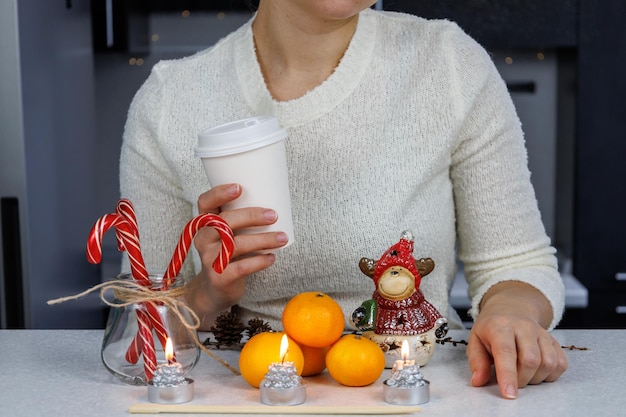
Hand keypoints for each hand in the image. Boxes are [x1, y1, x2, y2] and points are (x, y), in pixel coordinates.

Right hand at [186, 183, 288, 327]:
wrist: (215, 290)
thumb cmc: (227, 254)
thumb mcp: (226, 235)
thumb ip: (239, 220)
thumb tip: (274, 203)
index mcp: (204, 224)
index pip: (205, 203)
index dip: (219, 193)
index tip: (239, 188)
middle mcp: (203, 239)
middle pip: (225, 222)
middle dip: (251, 216)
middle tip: (273, 215)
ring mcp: (209, 259)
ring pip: (236, 245)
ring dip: (263, 240)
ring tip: (282, 238)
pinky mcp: (218, 278)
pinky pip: (241, 267)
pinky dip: (259, 261)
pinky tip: (272, 258)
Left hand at [466, 281, 567, 398]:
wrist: (511, 309)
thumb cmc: (491, 328)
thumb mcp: (475, 340)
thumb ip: (477, 361)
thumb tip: (478, 381)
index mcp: (500, 326)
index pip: (506, 352)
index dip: (508, 375)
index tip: (509, 394)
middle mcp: (524, 327)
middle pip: (531, 360)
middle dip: (521, 379)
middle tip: (511, 380)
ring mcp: (542, 333)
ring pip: (548, 363)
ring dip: (536, 378)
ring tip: (522, 374)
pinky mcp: (554, 340)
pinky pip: (561, 364)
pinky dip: (550, 374)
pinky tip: (537, 371)